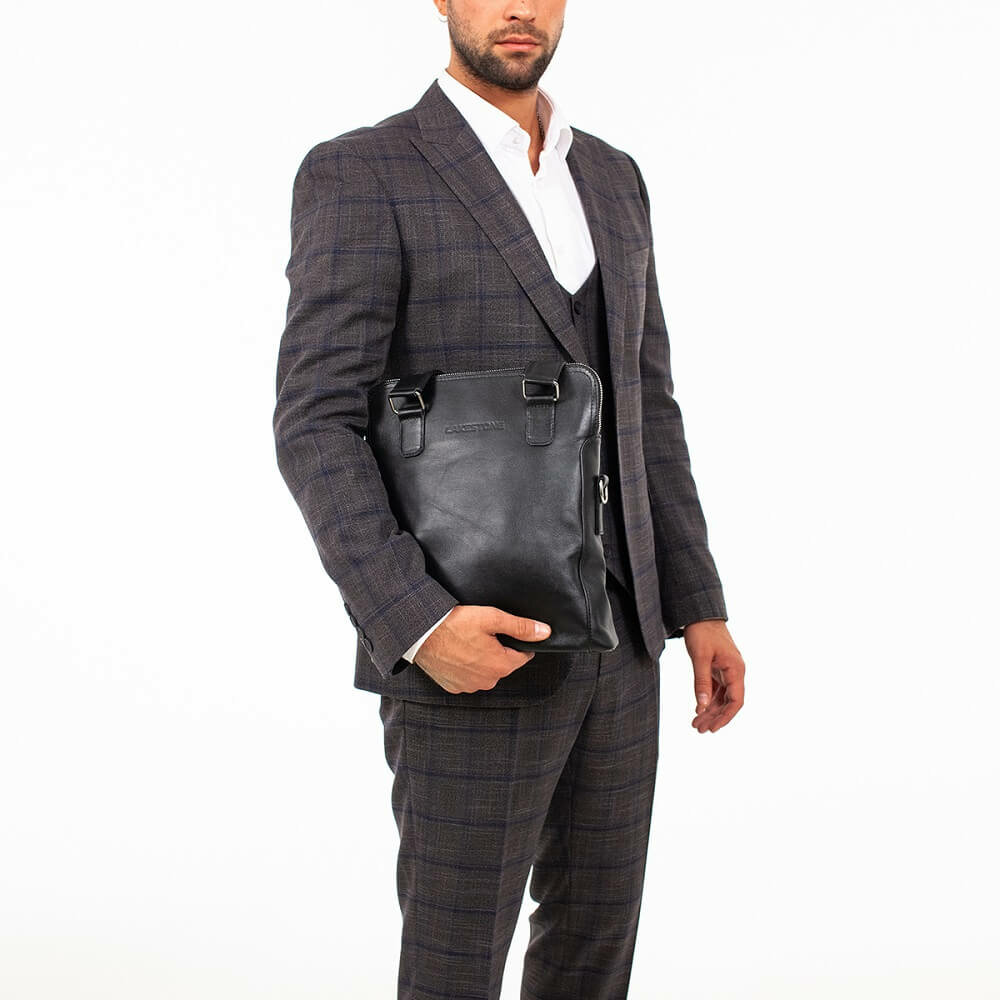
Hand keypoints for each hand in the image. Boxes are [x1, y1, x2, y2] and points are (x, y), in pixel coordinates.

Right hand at [413, 606, 551, 693]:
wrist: (420, 633)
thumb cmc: (455, 623)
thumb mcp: (492, 618)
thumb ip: (521, 627)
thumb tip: (545, 632)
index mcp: (501, 666)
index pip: (523, 655)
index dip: (516, 641)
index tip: (505, 631)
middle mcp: (487, 682)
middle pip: (503, 664)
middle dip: (498, 650)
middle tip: (482, 632)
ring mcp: (468, 686)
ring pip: (485, 671)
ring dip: (481, 659)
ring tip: (467, 640)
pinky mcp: (453, 687)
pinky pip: (467, 677)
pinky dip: (465, 666)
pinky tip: (457, 651)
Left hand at [683, 620, 744, 731]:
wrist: (700, 613)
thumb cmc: (702, 631)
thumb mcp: (699, 657)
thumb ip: (701, 682)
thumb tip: (701, 706)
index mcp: (736, 669)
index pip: (736, 701)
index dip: (725, 717)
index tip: (712, 729)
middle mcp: (735, 672)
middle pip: (728, 702)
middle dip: (715, 717)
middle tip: (698, 729)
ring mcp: (727, 670)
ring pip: (722, 698)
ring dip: (710, 711)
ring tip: (696, 723)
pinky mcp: (718, 668)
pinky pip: (716, 690)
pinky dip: (707, 700)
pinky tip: (698, 709)